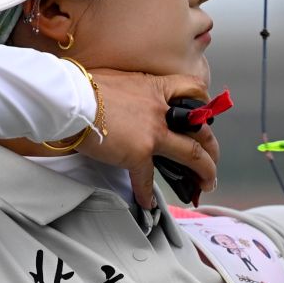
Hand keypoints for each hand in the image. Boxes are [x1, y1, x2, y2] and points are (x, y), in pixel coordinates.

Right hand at [76, 70, 219, 209]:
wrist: (71, 99)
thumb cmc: (85, 87)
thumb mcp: (119, 80)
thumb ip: (133, 92)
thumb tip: (130, 101)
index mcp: (156, 88)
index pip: (194, 90)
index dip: (203, 105)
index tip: (204, 118)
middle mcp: (160, 109)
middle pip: (201, 130)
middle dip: (212, 149)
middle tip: (212, 161)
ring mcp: (153, 132)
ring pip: (192, 155)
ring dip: (204, 172)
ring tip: (204, 185)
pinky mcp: (138, 153)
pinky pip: (148, 180)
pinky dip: (148, 194)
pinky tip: (147, 203)